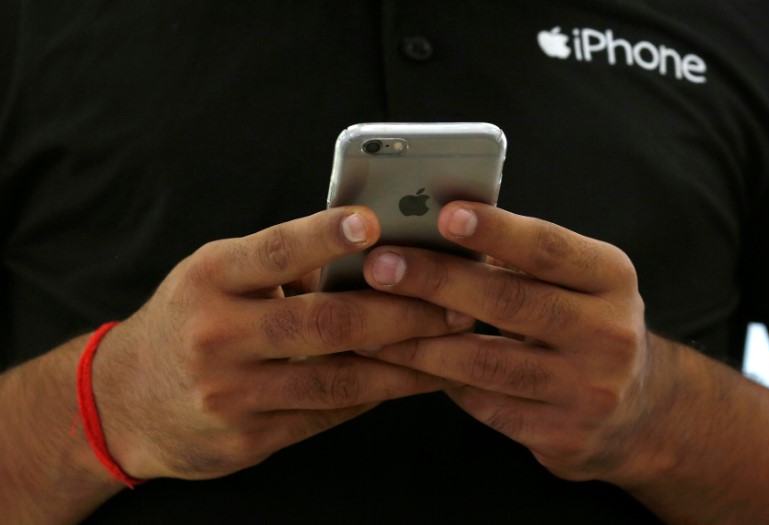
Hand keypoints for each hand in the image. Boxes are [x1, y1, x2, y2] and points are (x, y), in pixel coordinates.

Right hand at [92, 207, 471, 480]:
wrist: (123, 402)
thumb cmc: (187, 321)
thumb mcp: (216, 278)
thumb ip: (283, 267)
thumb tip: (371, 254)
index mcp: (210, 278)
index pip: (275, 251)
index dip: (325, 236)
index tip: (373, 223)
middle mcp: (216, 335)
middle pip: (323, 323)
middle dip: (400, 313)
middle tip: (456, 302)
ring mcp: (231, 394)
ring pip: (336, 380)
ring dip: (404, 364)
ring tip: (451, 346)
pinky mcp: (247, 439)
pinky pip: (326, 417)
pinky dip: (374, 396)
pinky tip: (410, 380)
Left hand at [358, 201, 673, 483]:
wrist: (637, 413)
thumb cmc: (584, 324)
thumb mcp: (578, 282)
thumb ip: (523, 259)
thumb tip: (434, 228)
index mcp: (611, 278)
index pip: (547, 248)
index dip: (495, 230)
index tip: (443, 214)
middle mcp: (609, 333)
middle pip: (509, 303)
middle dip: (435, 282)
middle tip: (379, 267)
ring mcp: (588, 390)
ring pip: (486, 363)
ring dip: (419, 343)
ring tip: (370, 327)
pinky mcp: (562, 435)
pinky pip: (484, 404)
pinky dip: (439, 380)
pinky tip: (405, 365)